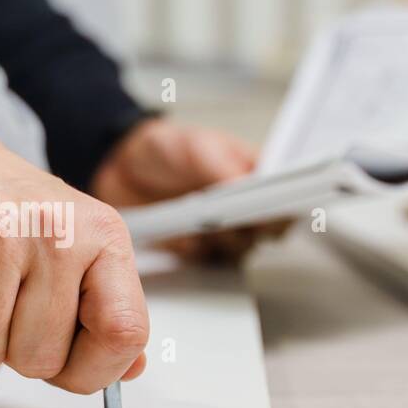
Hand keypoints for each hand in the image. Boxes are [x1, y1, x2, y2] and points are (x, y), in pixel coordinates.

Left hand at [91, 118, 270, 260]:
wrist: (121, 166)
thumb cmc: (167, 147)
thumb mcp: (197, 147)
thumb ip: (224, 168)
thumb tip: (249, 187)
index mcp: (255, 174)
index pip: (286, 198)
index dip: (283, 208)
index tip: (269, 209)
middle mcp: (244, 205)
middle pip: (268, 231)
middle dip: (250, 226)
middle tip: (229, 215)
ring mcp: (221, 228)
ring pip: (241, 250)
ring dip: (223, 239)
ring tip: (200, 220)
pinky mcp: (197, 248)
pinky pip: (208, 260)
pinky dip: (197, 250)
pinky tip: (183, 233)